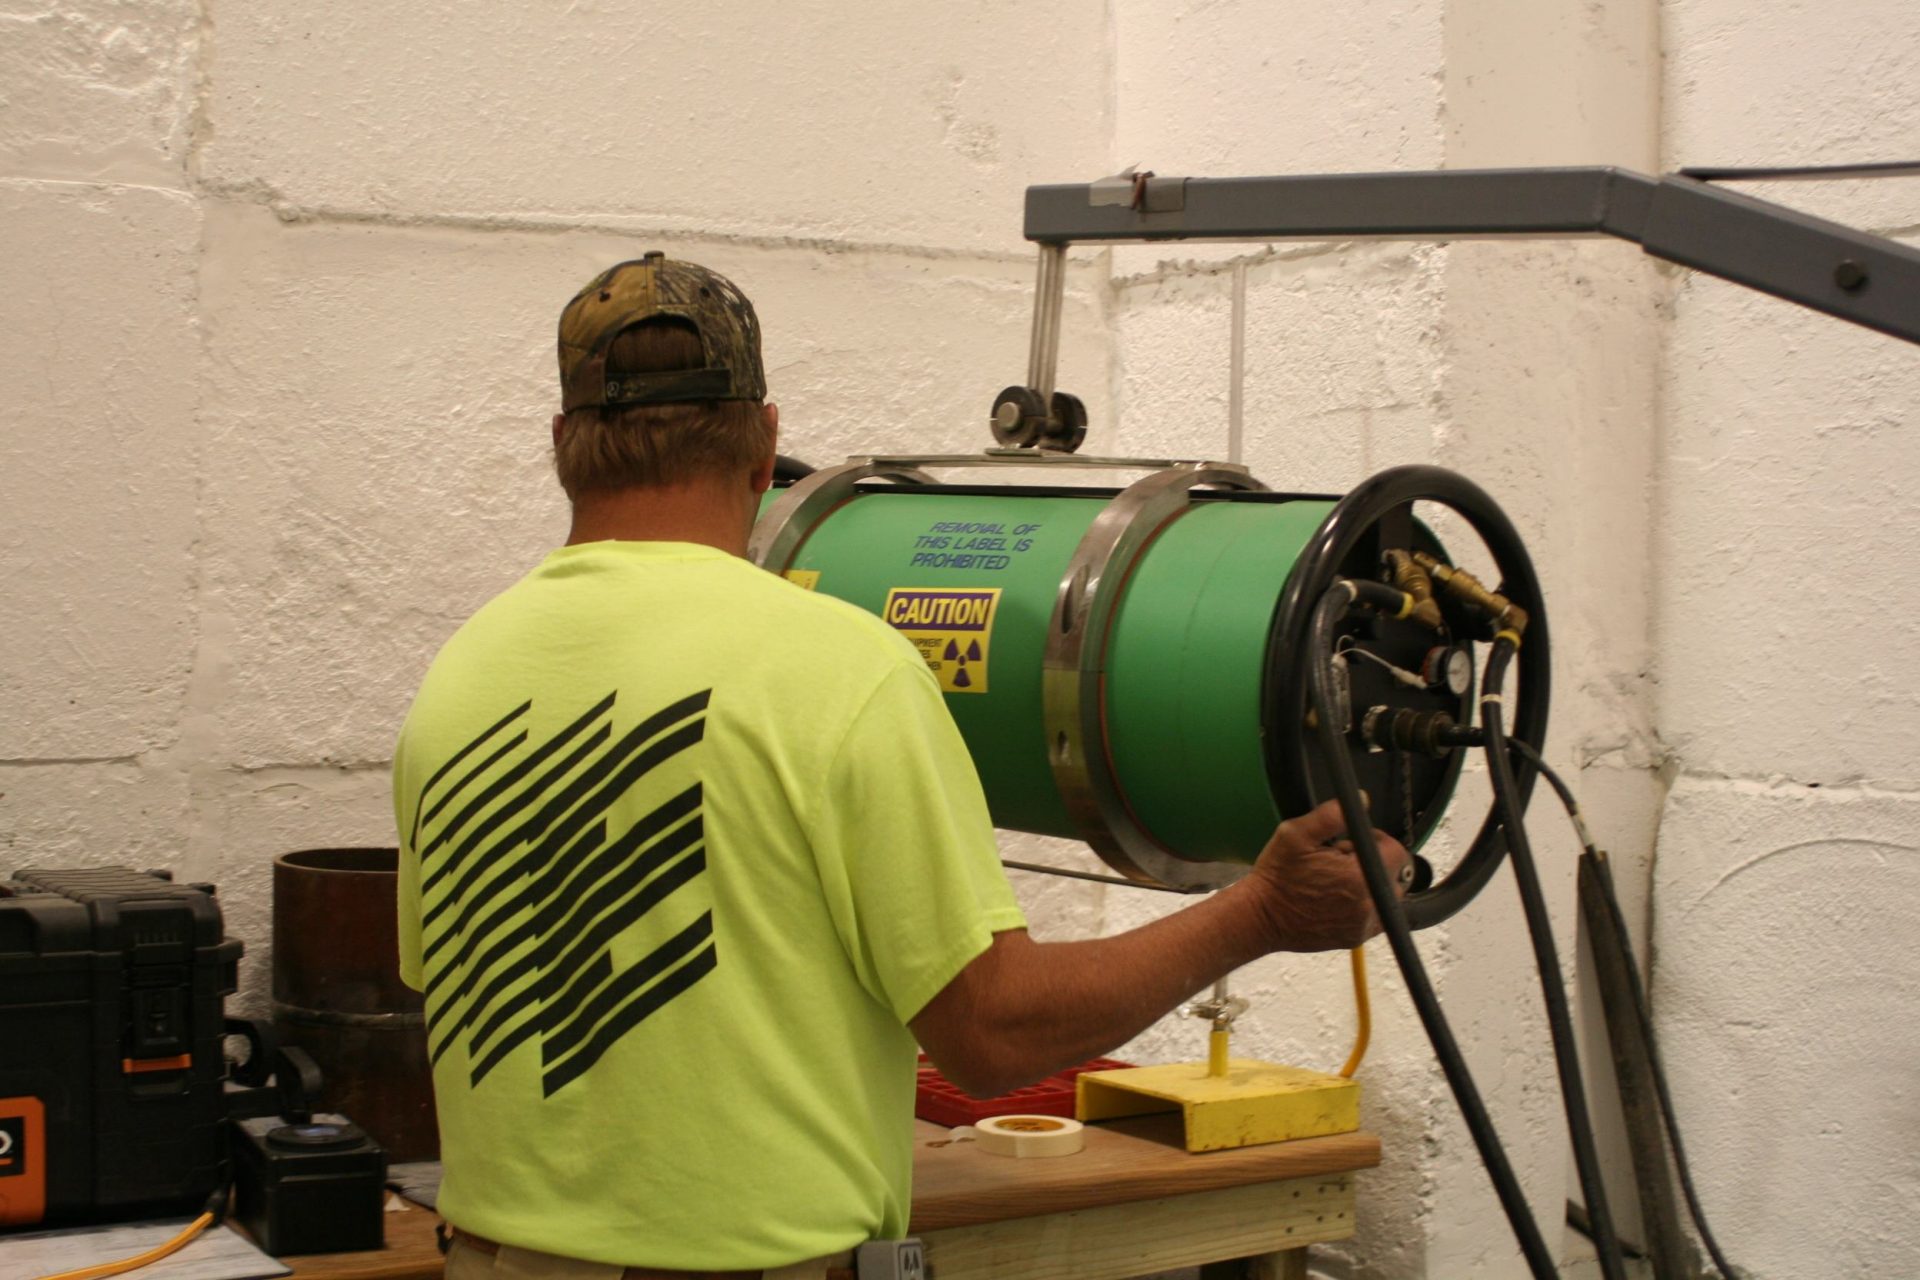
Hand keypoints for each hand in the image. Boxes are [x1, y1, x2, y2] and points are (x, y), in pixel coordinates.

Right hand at [1244, 798, 1412, 951]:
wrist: (1260, 917)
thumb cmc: (1277, 875)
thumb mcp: (1296, 833)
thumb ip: (1332, 814)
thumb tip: (1362, 799)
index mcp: (1360, 876)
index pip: (1396, 853)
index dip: (1377, 841)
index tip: (1352, 842)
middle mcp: (1368, 904)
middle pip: (1395, 875)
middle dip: (1375, 863)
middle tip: (1341, 861)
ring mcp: (1363, 924)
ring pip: (1387, 897)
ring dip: (1371, 885)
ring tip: (1339, 881)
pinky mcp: (1356, 937)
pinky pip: (1375, 917)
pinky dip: (1365, 906)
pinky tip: (1339, 899)